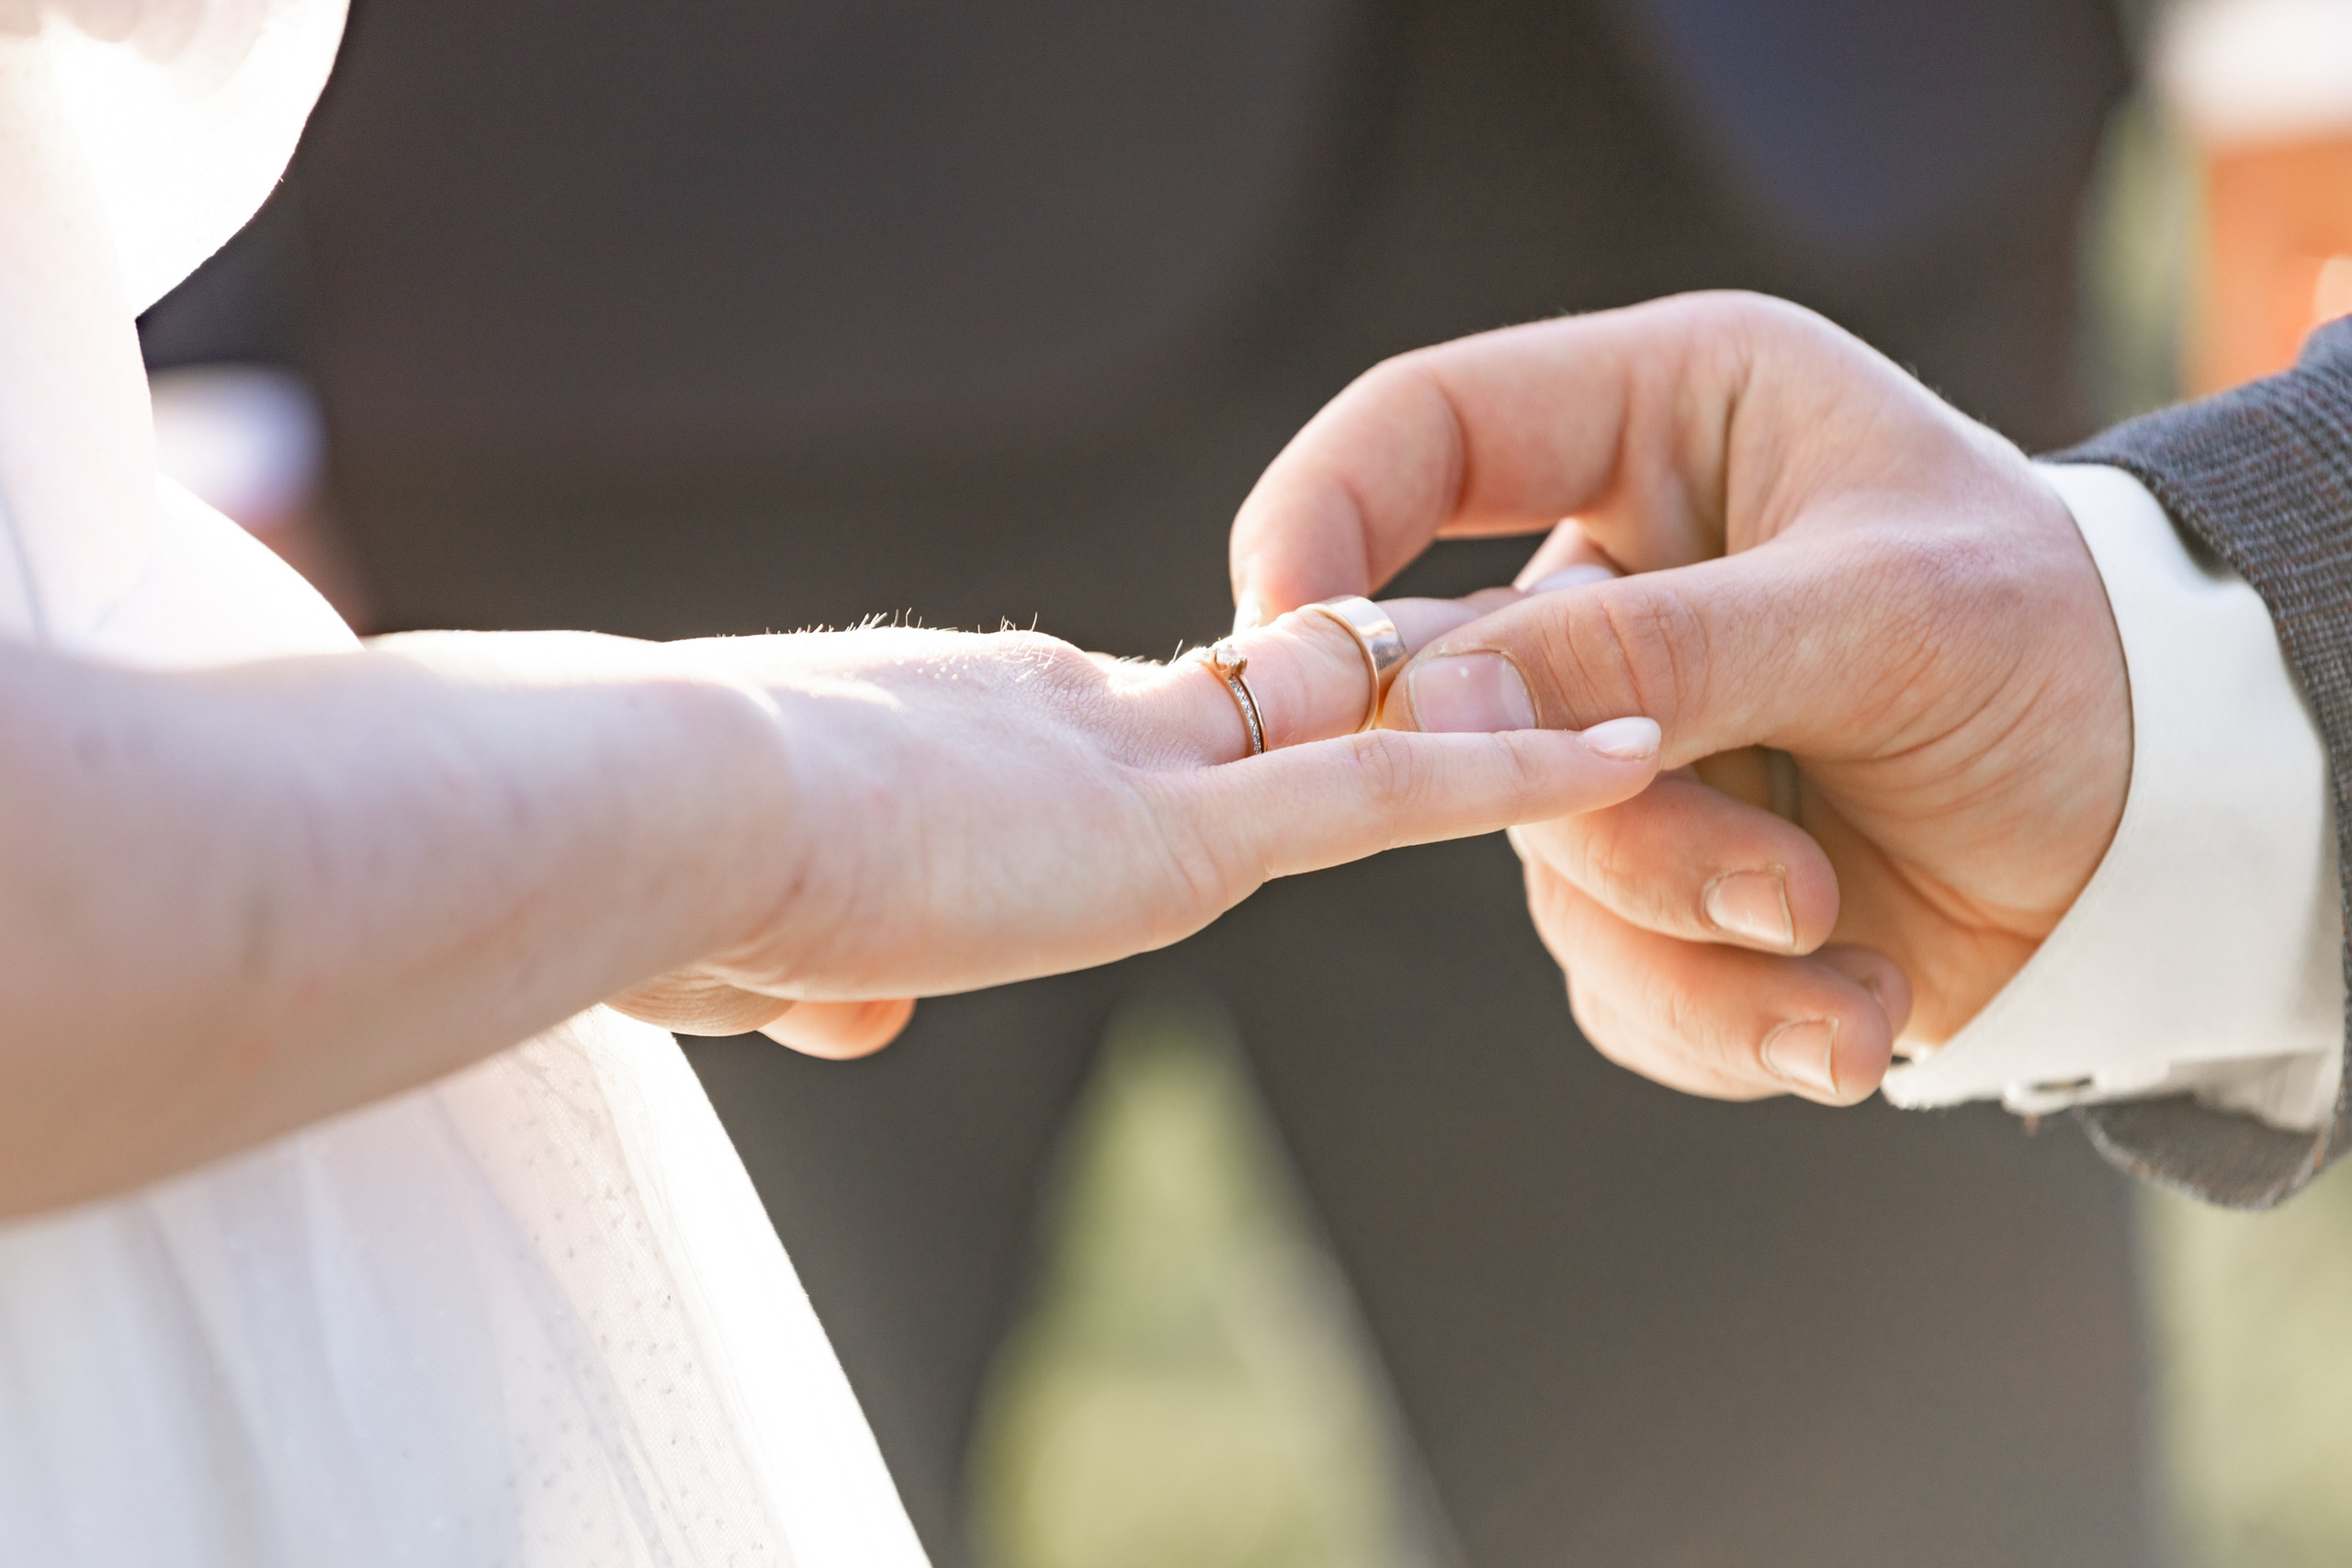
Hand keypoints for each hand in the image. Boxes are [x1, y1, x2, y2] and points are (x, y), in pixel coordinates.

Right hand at [610, 602, 1662, 1051]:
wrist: (651, 812)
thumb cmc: (656, 871)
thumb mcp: (751, 941)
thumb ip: (820, 973)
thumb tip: (845, 1019)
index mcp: (992, 736)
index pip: (1160, 714)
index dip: (1247, 709)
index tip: (1309, 695)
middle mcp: (1087, 724)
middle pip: (1284, 694)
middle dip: (1395, 682)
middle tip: (1530, 649)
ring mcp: (1145, 769)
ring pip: (1362, 721)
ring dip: (1486, 714)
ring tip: (1634, 701)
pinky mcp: (1180, 829)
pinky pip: (1383, 789)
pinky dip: (1504, 773)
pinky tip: (1622, 755)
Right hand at [1228, 292, 2131, 1104]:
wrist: (2173, 835)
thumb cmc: (2065, 653)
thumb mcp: (1885, 619)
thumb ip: (1659, 648)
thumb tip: (1430, 697)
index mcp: (1661, 427)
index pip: (1421, 429)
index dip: (1324, 518)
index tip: (1283, 644)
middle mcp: (1616, 581)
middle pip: (1462, 698)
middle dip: (1621, 823)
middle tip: (1775, 884)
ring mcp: (1622, 740)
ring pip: (1536, 863)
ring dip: (1695, 935)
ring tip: (1849, 954)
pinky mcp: (1656, 883)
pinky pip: (1607, 975)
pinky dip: (1722, 1019)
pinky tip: (1851, 1018)